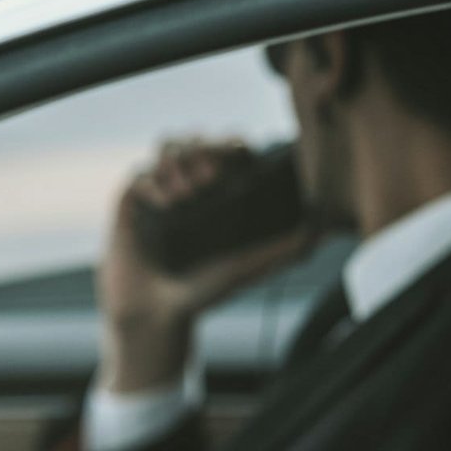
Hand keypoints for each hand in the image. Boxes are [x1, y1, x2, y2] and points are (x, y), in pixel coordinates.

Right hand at [98, 137, 313, 392]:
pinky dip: (158, 182)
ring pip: (168, 145)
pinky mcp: (130, 200)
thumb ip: (285, 251)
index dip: (233, 144)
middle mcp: (186, 183)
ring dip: (181, 159)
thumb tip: (320, 231)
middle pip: (197, 138)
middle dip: (206, 147)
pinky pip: (142, 173)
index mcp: (216, 191)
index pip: (226, 148)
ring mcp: (157, 189)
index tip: (241, 158)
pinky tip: (169, 204)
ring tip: (190, 191)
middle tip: (214, 174)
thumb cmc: (203, 291)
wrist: (158, 312)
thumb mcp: (249, 267)